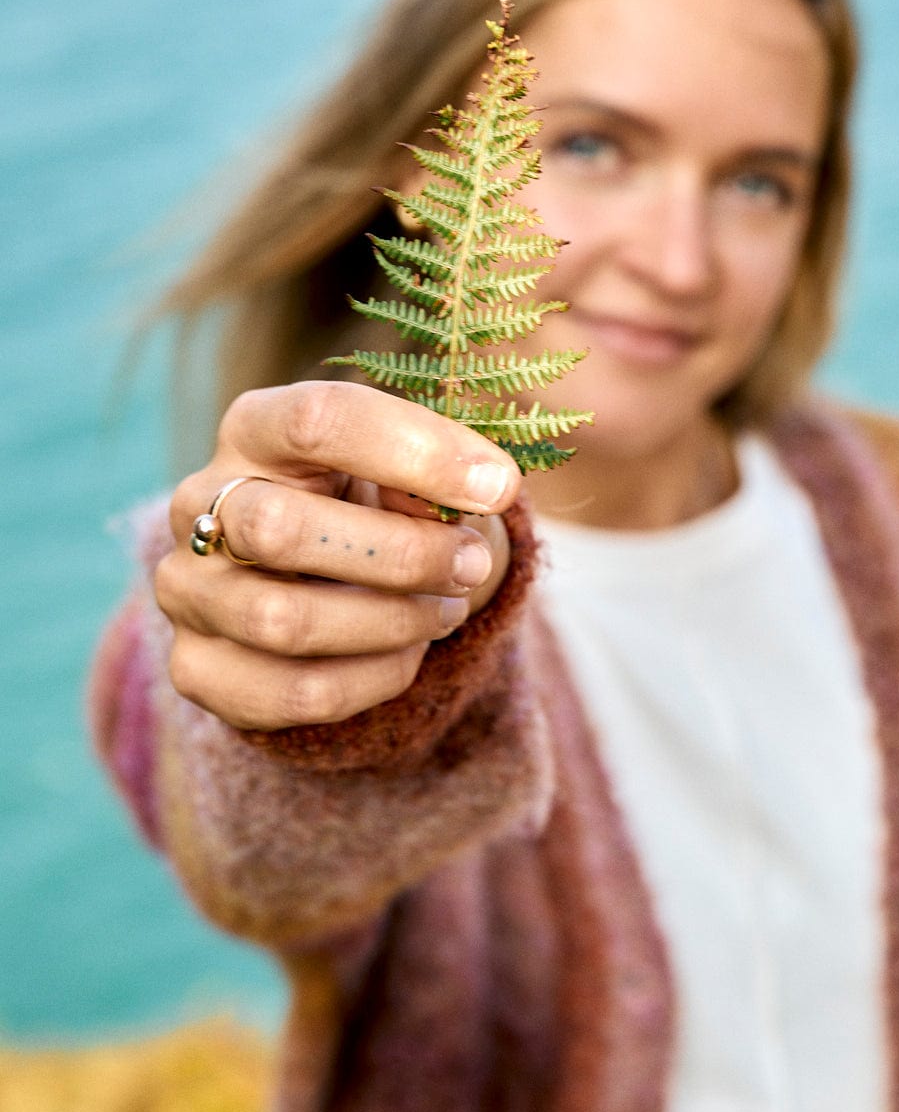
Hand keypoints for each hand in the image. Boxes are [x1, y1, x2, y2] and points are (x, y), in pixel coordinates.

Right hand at [153, 381, 520, 730]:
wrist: (328, 577)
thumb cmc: (376, 502)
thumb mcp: (408, 468)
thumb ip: (436, 468)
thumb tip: (478, 489)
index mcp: (256, 427)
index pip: (318, 419)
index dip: (417, 451)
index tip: (498, 485)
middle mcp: (198, 502)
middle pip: (278, 528)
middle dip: (401, 553)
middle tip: (471, 563)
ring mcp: (187, 590)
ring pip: (283, 621)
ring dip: (391, 621)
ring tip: (446, 609)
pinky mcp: (198, 669)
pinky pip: (293, 692)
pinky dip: (373, 678)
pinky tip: (408, 652)